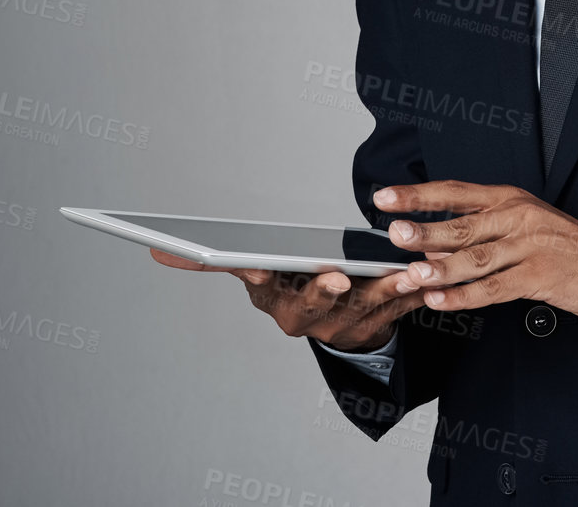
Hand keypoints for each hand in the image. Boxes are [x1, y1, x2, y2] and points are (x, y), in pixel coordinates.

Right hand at [149, 249, 427, 350]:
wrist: (342, 327)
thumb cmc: (294, 287)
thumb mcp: (256, 275)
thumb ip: (208, 263)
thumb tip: (154, 250)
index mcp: (275, 302)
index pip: (262, 290)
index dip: (260, 280)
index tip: (258, 268)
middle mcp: (308, 320)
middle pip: (313, 307)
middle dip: (322, 292)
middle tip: (332, 275)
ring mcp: (347, 325)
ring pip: (365, 307)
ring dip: (383, 289)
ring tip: (397, 269)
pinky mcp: (383, 322)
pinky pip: (400, 308)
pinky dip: (412, 293)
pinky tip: (422, 273)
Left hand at [375, 181, 577, 322]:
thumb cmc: (572, 248)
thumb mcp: (528, 227)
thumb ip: (484, 235)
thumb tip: (432, 247)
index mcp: (512, 200)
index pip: (455, 192)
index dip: (418, 195)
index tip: (386, 197)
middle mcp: (519, 218)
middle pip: (461, 224)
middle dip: (423, 230)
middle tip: (393, 234)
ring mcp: (530, 247)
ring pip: (474, 257)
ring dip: (438, 268)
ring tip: (410, 274)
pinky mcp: (541, 276)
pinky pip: (494, 289)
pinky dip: (464, 297)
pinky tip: (441, 301)